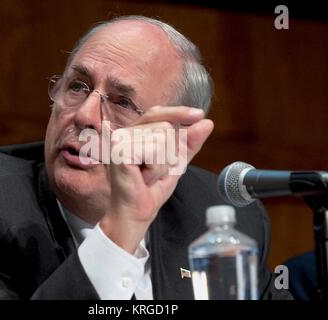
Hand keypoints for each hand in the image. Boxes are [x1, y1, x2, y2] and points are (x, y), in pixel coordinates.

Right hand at [100, 106, 213, 253]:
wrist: (136, 212)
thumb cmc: (151, 188)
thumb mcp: (176, 162)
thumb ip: (189, 143)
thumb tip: (207, 123)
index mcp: (135, 132)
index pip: (157, 112)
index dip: (178, 112)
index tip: (199, 115)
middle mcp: (125, 132)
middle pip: (165, 126)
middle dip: (168, 153)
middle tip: (152, 171)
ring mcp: (120, 140)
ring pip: (162, 137)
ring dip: (162, 163)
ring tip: (147, 175)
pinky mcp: (120, 150)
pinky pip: (155, 150)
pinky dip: (156, 168)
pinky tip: (142, 177)